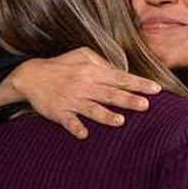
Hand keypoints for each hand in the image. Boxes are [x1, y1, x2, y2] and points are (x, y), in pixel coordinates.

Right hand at [0, 47, 162, 139]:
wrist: (31, 76)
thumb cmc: (61, 65)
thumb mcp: (82, 54)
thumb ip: (103, 61)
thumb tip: (121, 70)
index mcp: (92, 71)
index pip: (120, 78)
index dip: (138, 84)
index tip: (156, 89)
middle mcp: (84, 85)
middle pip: (110, 94)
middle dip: (128, 100)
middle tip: (146, 106)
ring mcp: (72, 100)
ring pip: (92, 109)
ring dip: (106, 116)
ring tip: (120, 121)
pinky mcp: (59, 112)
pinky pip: (69, 122)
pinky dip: (75, 128)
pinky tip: (84, 134)